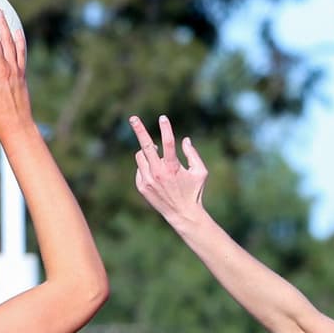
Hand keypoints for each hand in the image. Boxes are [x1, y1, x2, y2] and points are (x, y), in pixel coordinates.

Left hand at [130, 114, 208, 230]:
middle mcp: (158, 173)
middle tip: (132, 118)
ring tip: (155, 153)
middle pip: (145, 146)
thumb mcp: (200, 172)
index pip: (168, 143)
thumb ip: (193, 154)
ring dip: (147, 151)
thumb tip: (185, 140)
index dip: (165, 128)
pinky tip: (155, 172)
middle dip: (139, 130)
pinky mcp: (142, 187)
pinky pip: (139, 168)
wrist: (182, 215)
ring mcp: (148, 180)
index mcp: (173, 168)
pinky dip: (146, 165)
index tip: (163, 118)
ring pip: (141, 156)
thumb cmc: (194, 192)